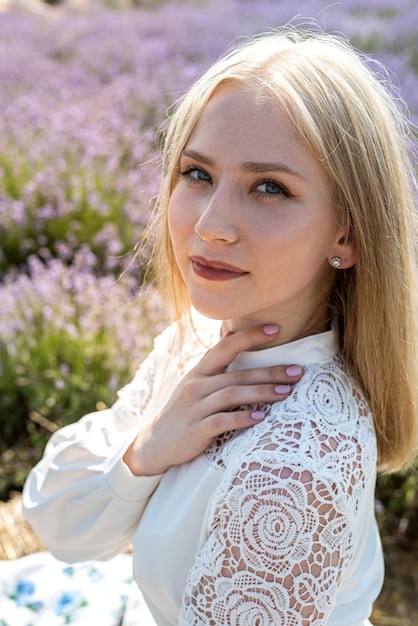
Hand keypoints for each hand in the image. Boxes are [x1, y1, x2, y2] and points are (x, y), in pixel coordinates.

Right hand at [123, 324, 302, 475]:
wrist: (155, 444)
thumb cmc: (182, 410)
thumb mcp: (194, 382)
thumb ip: (213, 362)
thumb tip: (229, 334)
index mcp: (199, 372)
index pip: (225, 347)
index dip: (250, 336)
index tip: (276, 329)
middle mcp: (197, 386)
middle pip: (238, 374)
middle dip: (270, 371)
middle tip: (297, 371)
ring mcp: (196, 408)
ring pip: (232, 395)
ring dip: (262, 393)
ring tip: (286, 393)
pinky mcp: (197, 430)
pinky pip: (222, 422)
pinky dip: (242, 418)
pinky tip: (261, 418)